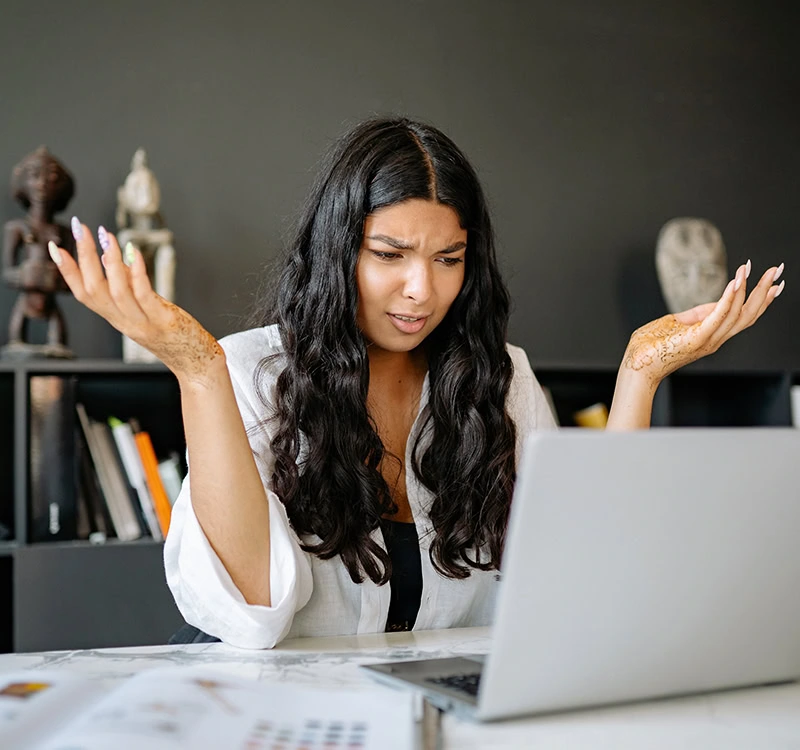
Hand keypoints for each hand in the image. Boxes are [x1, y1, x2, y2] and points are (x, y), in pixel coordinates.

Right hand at [48, 219, 222, 384]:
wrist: (196, 364)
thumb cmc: (172, 335)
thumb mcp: (143, 310)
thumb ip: (127, 288)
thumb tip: (111, 257)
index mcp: (117, 319)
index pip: (83, 295)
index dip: (67, 272)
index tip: (55, 247)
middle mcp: (124, 322)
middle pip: (93, 290)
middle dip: (84, 257)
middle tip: (81, 229)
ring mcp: (143, 323)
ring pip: (115, 292)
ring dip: (109, 261)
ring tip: (106, 236)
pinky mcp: (163, 320)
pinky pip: (144, 295)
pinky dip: (136, 273)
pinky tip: (134, 253)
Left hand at [622, 261, 784, 385]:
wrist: (635, 367)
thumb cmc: (650, 348)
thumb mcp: (676, 324)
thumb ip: (694, 315)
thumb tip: (712, 303)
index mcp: (711, 335)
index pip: (743, 316)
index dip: (760, 299)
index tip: (774, 282)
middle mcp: (715, 339)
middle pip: (748, 314)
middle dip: (764, 291)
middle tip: (777, 269)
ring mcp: (707, 340)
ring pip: (738, 313)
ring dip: (747, 288)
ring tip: (753, 268)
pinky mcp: (697, 338)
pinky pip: (718, 315)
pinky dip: (729, 298)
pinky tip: (736, 282)